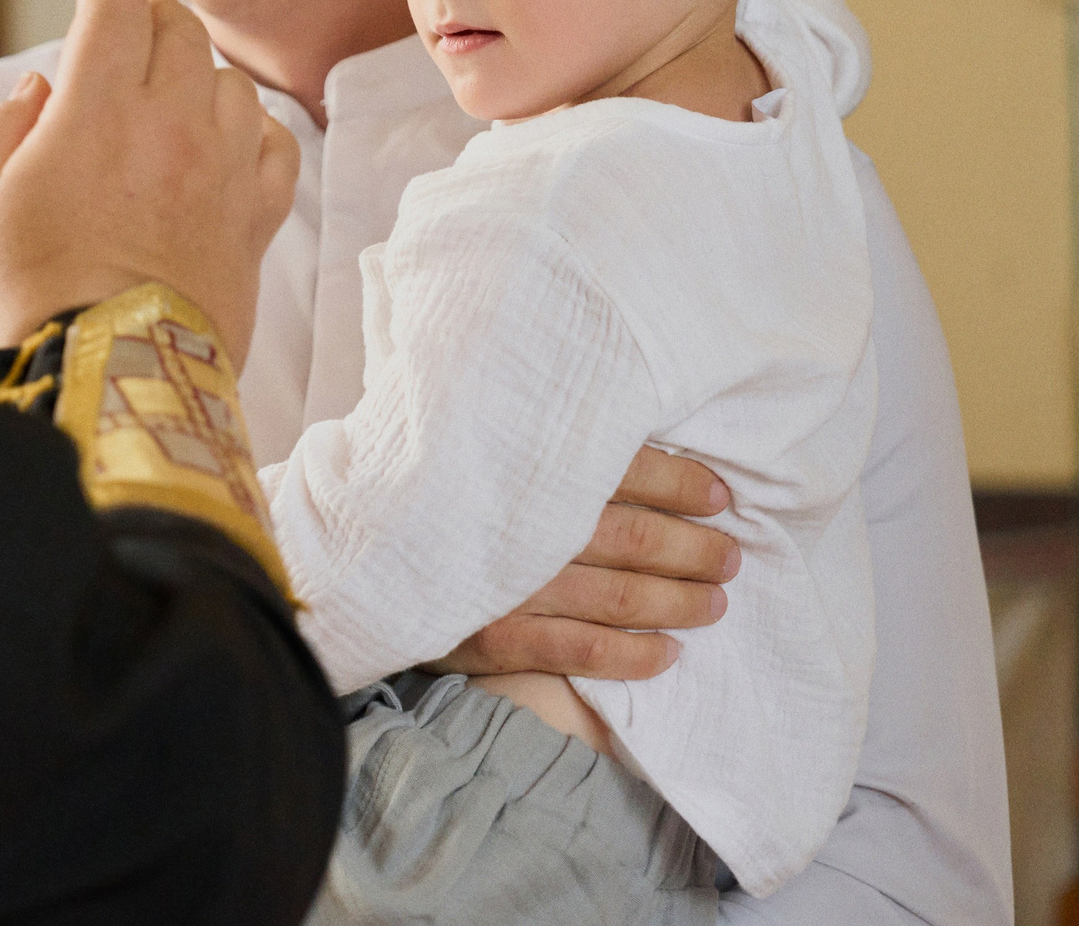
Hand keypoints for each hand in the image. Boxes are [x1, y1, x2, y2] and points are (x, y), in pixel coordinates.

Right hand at [0, 0, 298, 365]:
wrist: (110, 380)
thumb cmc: (30, 294)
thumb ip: (3, 128)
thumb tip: (39, 90)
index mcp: (98, 108)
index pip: (116, 9)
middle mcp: (173, 125)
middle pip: (180, 32)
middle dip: (153, 13)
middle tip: (135, 19)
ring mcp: (224, 172)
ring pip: (232, 83)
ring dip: (201, 70)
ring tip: (177, 84)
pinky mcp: (255, 223)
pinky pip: (277, 148)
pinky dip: (255, 130)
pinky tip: (232, 139)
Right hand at [426, 447, 739, 679]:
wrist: (347, 553)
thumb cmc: (427, 489)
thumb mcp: (477, 444)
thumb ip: (539, 438)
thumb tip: (621, 422)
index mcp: (522, 468)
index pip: (624, 468)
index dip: (683, 483)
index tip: (721, 496)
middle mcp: (522, 528)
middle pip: (636, 538)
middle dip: (696, 548)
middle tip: (731, 555)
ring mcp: (508, 588)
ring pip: (620, 598)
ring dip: (679, 602)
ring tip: (715, 603)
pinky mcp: (490, 639)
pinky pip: (580, 654)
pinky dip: (632, 657)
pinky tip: (667, 654)